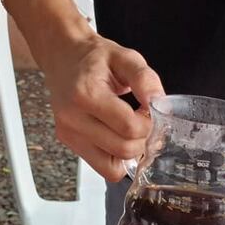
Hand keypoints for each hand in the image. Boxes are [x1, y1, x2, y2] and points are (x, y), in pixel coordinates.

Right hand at [39, 33, 164, 181]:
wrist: (64, 56)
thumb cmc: (95, 58)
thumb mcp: (126, 58)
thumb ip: (146, 80)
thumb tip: (161, 105)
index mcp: (86, 93)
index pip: (129, 127)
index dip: (148, 124)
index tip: (149, 112)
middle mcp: (73, 117)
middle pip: (123, 150)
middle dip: (142, 139)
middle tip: (142, 121)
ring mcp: (68, 133)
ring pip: (112, 166)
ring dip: (130, 153)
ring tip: (129, 129)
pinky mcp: (69, 142)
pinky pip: (102, 168)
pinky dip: (117, 160)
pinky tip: (118, 138)